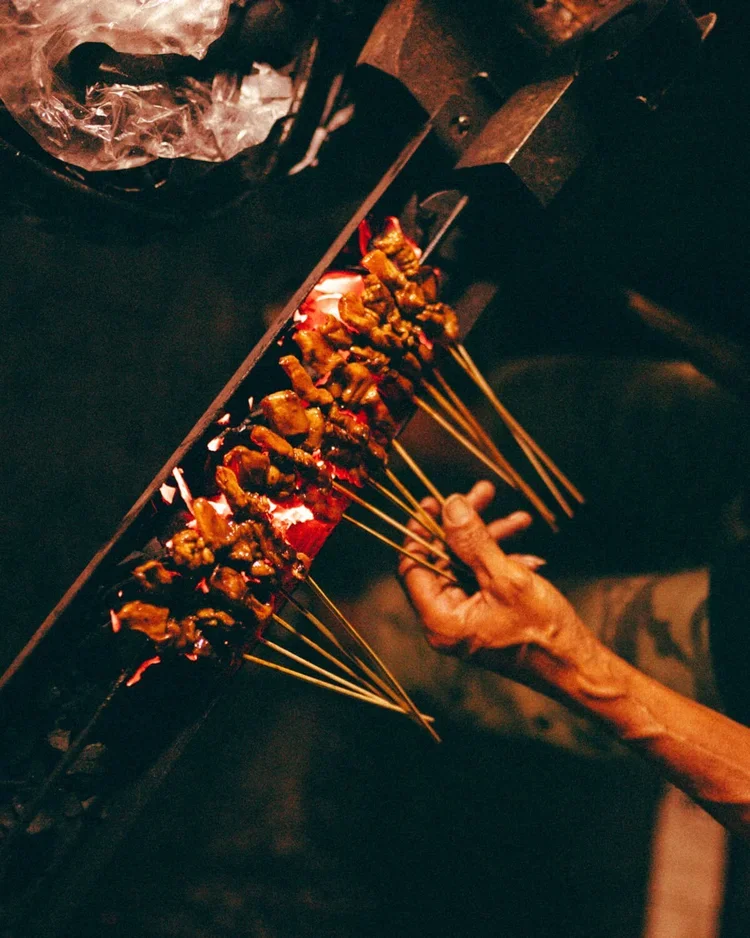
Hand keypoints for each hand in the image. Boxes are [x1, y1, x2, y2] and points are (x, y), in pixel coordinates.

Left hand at [398, 481, 587, 681]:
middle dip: (466, 527)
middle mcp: (446, 621)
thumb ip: (473, 540)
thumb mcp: (507, 577)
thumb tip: (450, 506)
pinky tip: (531, 554)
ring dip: (491, 540)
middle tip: (483, 494)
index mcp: (440, 619)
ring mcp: (466, 619)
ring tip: (521, 519)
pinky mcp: (485, 616)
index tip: (435, 503)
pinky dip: (502, 561)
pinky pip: (483, 580)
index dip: (421, 531)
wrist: (577, 666)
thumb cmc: (542, 633)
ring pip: (467, 566)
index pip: (412, 566)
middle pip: (442, 560)